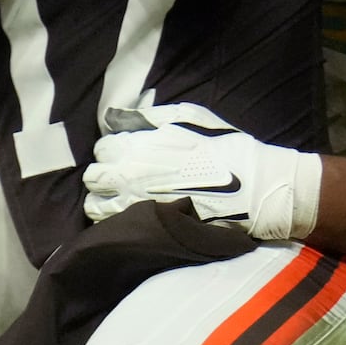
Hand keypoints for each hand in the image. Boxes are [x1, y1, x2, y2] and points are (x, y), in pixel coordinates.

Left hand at [83, 102, 321, 240]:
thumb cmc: (224, 147)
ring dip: (104, 200)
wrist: (253, 187)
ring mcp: (135, 205)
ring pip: (94, 205)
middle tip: (122, 177)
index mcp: (138, 144)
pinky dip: (116, 221)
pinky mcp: (148, 229)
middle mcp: (129, 174)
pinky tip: (133, 216)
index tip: (126, 155)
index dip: (113, 150)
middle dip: (103, 175)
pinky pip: (114, 226)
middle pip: (92, 176)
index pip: (102, 148)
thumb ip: (150, 116)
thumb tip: (120, 116)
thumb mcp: (189, 117)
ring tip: (123, 200)